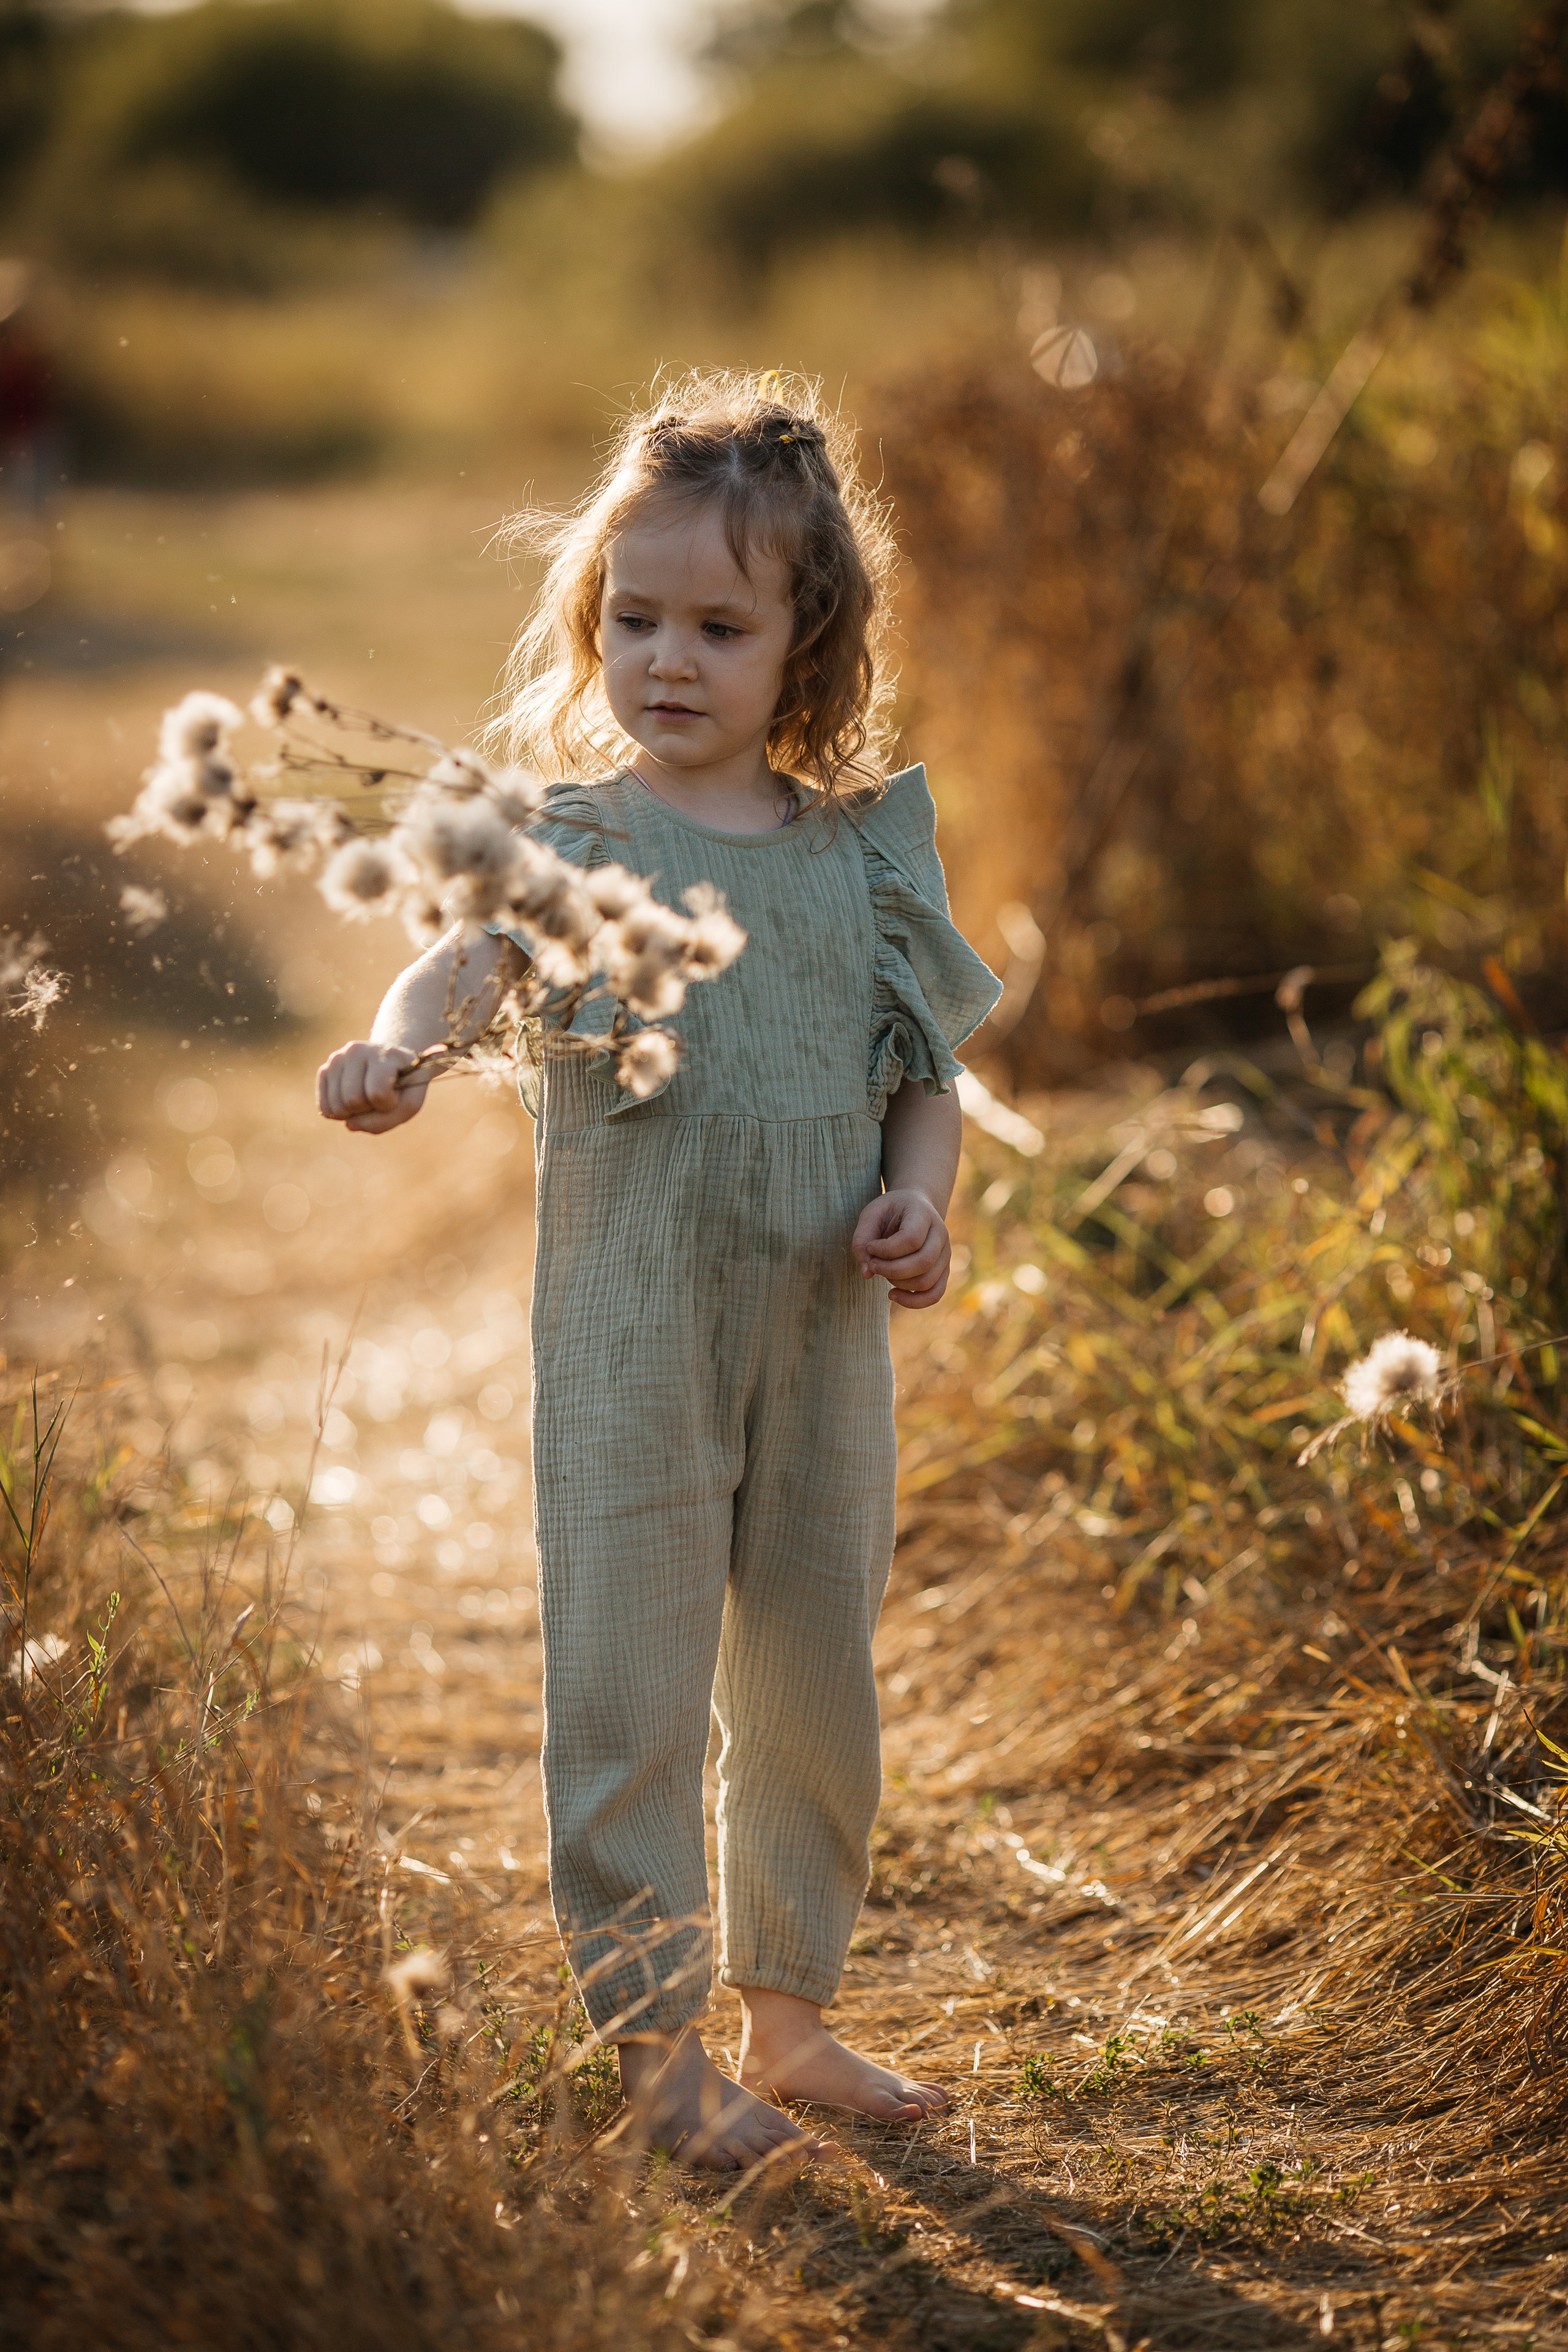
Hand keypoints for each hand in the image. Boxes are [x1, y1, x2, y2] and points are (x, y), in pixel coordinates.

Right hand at [316, 1040, 428, 1133]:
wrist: (389, 1065)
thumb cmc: (402, 1085)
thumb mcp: (409, 1103)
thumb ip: (386, 1120)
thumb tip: (349, 1124)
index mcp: (386, 1054)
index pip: (378, 1092)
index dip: (387, 1105)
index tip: (395, 1095)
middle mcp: (357, 1050)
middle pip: (352, 1099)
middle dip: (367, 1109)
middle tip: (378, 1098)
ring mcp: (337, 1059)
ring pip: (336, 1105)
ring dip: (352, 1113)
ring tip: (365, 1098)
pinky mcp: (325, 1070)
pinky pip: (324, 1107)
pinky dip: (338, 1114)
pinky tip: (351, 1102)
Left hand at [852, 1187, 950, 1309]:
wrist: (915, 1207)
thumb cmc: (890, 1211)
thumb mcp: (871, 1215)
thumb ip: (862, 1240)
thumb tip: (867, 1274)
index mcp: (924, 1214)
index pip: (912, 1239)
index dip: (886, 1250)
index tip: (870, 1247)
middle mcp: (940, 1234)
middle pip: (923, 1263)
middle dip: (890, 1270)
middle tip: (872, 1264)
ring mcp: (945, 1254)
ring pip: (927, 1281)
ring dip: (898, 1284)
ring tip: (881, 1272)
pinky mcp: (943, 1270)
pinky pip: (934, 1294)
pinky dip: (913, 1302)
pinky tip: (892, 1294)